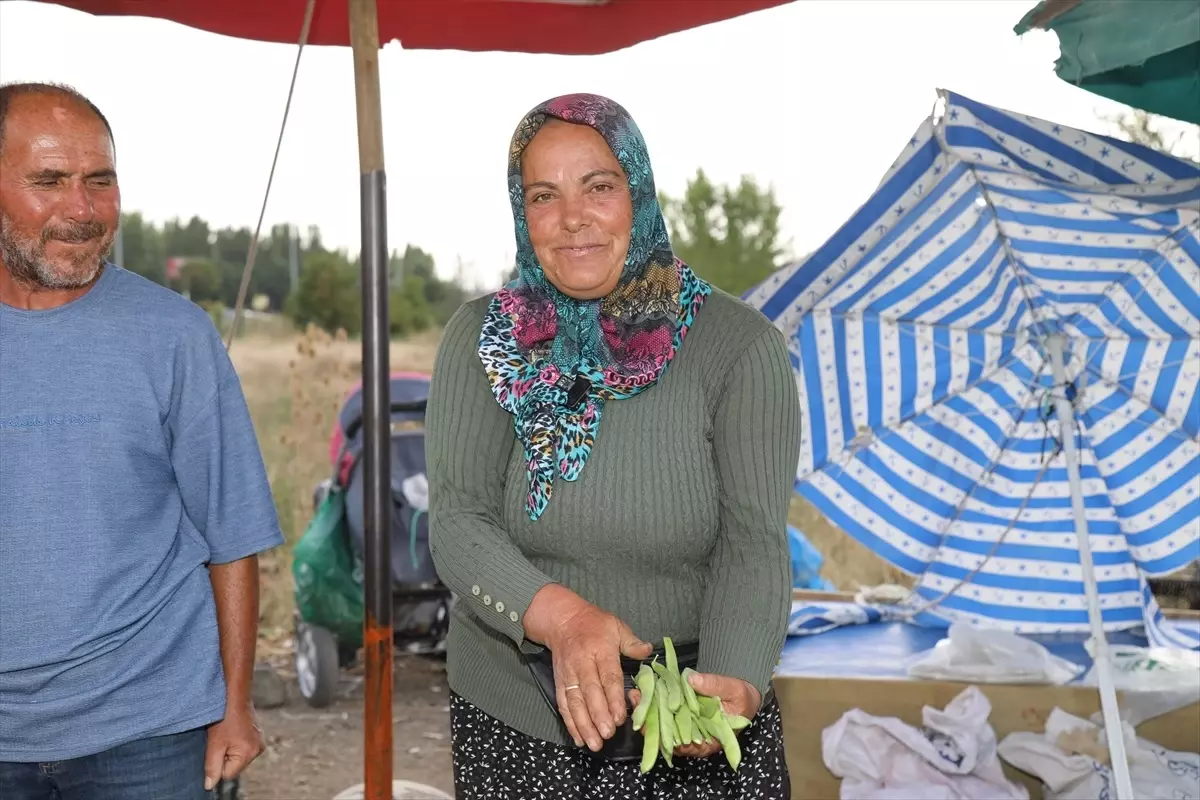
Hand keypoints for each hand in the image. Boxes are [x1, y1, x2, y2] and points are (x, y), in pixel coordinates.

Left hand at [204, 702, 264, 790]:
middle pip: (234, 766)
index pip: (228, 774)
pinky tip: (232, 730)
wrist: (234, 694)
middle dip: (225, 756)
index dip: (217, 764)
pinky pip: (242, 747)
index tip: (215, 749)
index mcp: (248, 754)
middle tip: (220, 740)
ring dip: (229, 749)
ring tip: (226, 734)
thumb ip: (212, 767)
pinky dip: (235, 742)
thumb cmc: (224, 717)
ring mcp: (259, 741)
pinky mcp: (257, 735)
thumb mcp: (214, 744)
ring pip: (237, 756)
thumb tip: (209, 786)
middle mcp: (258, 750)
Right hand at [529, 588, 651, 752]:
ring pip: (575, 702)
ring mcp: (569, 675)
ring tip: (594, 743)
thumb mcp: (616, 626)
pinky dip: (570, 723)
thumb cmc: (593, 624)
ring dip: (584, 725)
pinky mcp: (559, 682)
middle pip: (590, 693)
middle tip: (608, 734)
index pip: (608, 676)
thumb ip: (632, 642)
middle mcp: (582, 664)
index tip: (620, 716)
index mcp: (600, 650)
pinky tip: (579, 738)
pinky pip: (563, 705)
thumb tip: (648, 651)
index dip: (613, 698)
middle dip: (598, 715)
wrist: (562, 620)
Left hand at [629, 672, 759, 759]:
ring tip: (636, 696)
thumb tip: (690, 679)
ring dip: (647, 712)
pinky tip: (642, 692)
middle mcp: (694, 738)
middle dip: (650, 724)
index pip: (685, 746)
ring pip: (662, 725)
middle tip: (637, 710)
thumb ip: (714, 685)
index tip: (655, 729)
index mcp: (709, 741)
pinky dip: (652, 703)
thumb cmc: (741, 698)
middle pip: (668, 738)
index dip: (668, 740)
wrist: (742, 695)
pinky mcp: (679, 714)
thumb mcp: (734, 690)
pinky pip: (663, 712)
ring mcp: (685, 726)